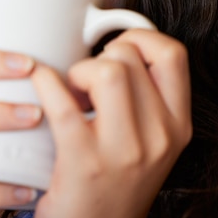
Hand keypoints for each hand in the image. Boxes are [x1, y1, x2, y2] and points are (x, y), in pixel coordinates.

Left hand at [32, 29, 191, 217]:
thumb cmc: (114, 180)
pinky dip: (45, 83)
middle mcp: (160, 137)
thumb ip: (142, 98)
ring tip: (72, 92)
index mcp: (177, 126)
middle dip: (97, 56)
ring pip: (106, 72)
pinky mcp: (85, 162)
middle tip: (84, 81)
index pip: (172, 55)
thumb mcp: (148, 141)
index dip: (139, 37)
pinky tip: (39, 82)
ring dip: (79, 70)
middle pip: (128, 57)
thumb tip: (107, 43)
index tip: (115, 48)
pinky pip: (63, 105)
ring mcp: (125, 152)